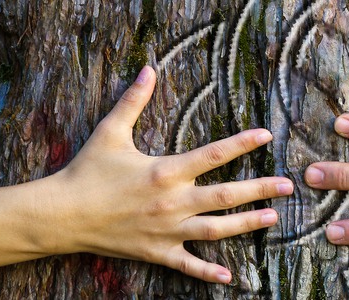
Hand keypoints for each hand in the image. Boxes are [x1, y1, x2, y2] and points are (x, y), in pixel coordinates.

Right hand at [48, 66, 292, 282]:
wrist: (62, 214)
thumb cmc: (87, 172)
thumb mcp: (110, 132)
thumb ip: (134, 101)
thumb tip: (149, 68)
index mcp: (166, 171)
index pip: (213, 154)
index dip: (242, 144)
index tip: (267, 136)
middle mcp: (173, 201)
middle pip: (226, 195)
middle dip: (259, 190)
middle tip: (286, 187)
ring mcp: (167, 230)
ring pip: (216, 230)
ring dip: (246, 224)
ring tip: (272, 219)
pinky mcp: (157, 252)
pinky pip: (188, 265)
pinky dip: (208, 273)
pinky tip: (230, 278)